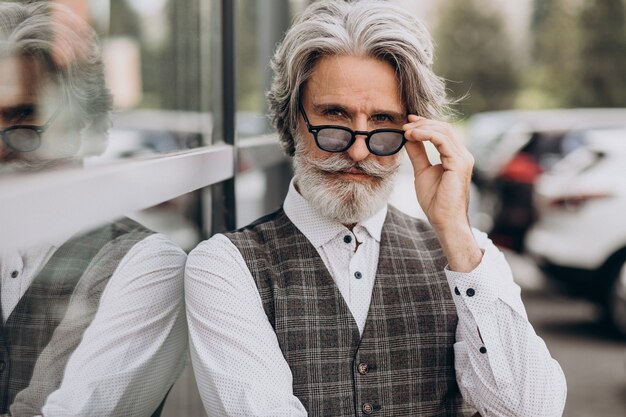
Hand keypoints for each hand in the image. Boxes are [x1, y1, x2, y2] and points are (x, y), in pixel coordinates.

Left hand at [403, 115, 481, 271]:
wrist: (444, 221)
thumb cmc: (435, 202)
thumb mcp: (422, 172)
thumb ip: (418, 154)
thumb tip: (409, 138)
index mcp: (456, 156)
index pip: (442, 132)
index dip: (424, 124)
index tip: (407, 122)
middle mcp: (463, 155)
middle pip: (443, 128)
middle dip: (422, 123)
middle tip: (404, 123)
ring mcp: (463, 158)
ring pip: (443, 131)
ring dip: (422, 128)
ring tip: (405, 130)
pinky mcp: (459, 163)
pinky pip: (442, 141)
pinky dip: (426, 135)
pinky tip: (412, 136)